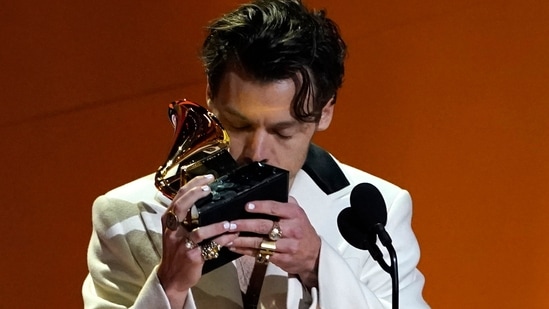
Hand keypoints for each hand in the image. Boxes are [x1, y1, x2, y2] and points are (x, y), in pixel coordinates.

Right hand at [158, 175, 237, 306]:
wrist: (171, 277)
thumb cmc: (177, 250)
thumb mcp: (175, 230)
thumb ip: (185, 215)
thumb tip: (203, 194)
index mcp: (169, 220)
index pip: (178, 196)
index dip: (193, 184)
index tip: (208, 177)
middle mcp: (172, 230)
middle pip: (182, 206)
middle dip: (196, 193)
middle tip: (211, 187)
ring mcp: (181, 244)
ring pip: (198, 231)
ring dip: (216, 226)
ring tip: (229, 222)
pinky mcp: (191, 256)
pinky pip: (209, 246)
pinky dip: (221, 239)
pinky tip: (231, 236)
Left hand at [227, 196, 320, 287]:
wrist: (314, 256)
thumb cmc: (302, 232)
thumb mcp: (299, 214)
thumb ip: (286, 203)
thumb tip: (272, 190)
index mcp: (295, 215)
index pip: (275, 208)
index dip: (260, 206)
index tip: (246, 206)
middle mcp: (291, 230)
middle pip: (264, 226)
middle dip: (245, 225)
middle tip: (231, 223)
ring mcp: (286, 246)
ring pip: (260, 242)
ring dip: (242, 240)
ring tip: (228, 237)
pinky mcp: (281, 259)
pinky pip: (260, 254)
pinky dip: (245, 251)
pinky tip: (235, 247)